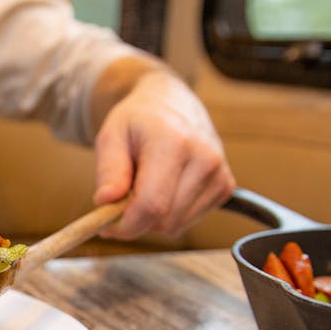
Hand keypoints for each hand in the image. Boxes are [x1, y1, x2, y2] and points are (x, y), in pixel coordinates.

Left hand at [91, 70, 235, 239]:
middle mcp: (204, 158)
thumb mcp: (111, 136)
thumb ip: (108, 170)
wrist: (172, 103)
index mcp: (173, 142)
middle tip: (120, 202)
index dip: (125, 225)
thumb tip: (105, 201)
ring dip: (152, 218)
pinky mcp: (225, 186)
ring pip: (175, 226)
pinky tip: (164, 190)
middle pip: (164, 220)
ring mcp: (218, 173)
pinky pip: (188, 222)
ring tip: (143, 188)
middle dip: (135, 221)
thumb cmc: (137, 121)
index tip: (106, 226)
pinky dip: (169, 215)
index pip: (151, 204)